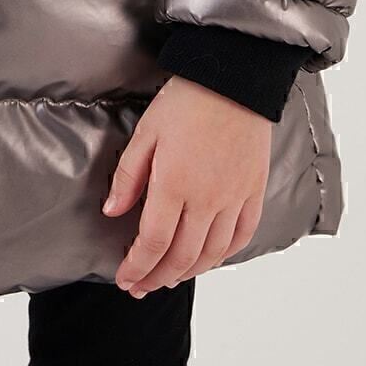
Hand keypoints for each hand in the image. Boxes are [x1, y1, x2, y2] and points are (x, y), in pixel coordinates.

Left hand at [102, 74, 270, 294]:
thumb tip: (112, 210)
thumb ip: (128, 175)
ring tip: (170, 277)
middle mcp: (206, 200)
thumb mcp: (146, 132)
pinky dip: (223, 256)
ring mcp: (233, 199)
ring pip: (211, 254)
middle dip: (157, 277)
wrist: (234, 79)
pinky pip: (241, 236)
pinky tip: (209, 259)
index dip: (137, 267)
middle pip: (181, 257)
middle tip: (141, 286)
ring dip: (188, 272)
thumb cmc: (187, 100)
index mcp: (174, 185)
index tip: (124, 277)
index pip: (152, 243)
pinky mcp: (253, 192)